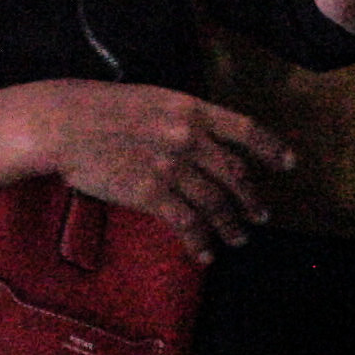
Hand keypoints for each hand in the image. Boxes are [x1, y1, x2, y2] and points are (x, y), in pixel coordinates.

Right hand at [7, 79, 293, 258]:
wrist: (65, 123)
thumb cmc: (102, 108)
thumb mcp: (153, 100)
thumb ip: (182, 118)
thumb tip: (205, 142)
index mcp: (191, 109)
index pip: (244, 128)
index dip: (271, 147)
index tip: (289, 163)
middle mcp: (189, 137)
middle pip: (234, 173)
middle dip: (252, 198)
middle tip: (262, 215)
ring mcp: (171, 166)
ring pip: (215, 203)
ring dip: (231, 225)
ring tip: (239, 239)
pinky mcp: (151, 193)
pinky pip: (186, 223)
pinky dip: (200, 242)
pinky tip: (205, 254)